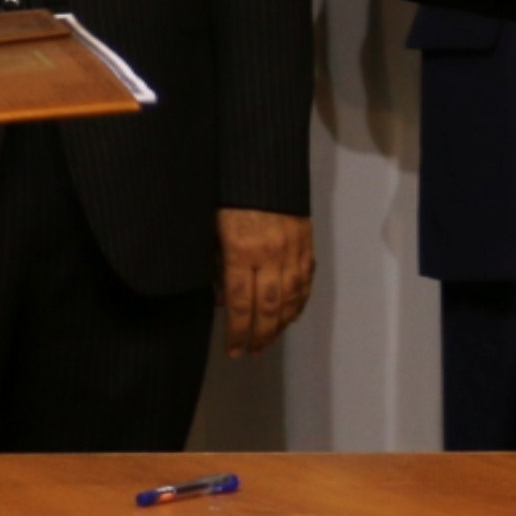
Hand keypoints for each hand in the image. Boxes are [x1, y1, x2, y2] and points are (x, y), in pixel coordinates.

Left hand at [217, 207, 316, 354]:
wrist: (262, 162)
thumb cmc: (226, 194)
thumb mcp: (209, 227)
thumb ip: (214, 264)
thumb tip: (221, 300)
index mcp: (241, 250)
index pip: (239, 303)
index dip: (237, 331)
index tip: (233, 350)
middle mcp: (270, 254)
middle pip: (268, 307)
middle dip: (260, 335)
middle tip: (252, 353)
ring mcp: (293, 249)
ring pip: (291, 298)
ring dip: (281, 324)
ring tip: (269, 340)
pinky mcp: (307, 242)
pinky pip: (305, 281)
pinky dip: (299, 302)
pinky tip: (291, 315)